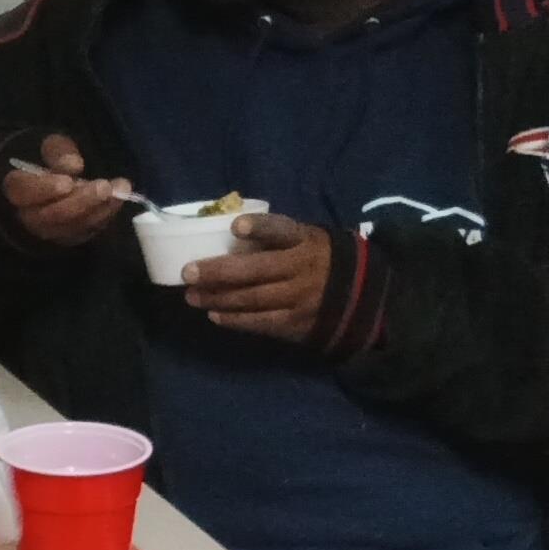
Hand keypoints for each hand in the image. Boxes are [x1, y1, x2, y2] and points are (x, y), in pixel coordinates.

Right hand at [0, 132, 139, 248]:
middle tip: (104, 186)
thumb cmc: (50, 163)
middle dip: (80, 201)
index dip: (44, 188)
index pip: (24, 191)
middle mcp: (29, 215)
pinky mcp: (70, 237)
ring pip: (72, 226)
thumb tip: (74, 166)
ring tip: (120, 188)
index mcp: (17, 188)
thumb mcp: (52, 148)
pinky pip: (87, 231)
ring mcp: (50, 231)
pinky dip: (105, 215)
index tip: (67, 182)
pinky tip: (119, 198)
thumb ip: (59, 153)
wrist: (53, 185)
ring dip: (98, 209)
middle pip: (51, 215)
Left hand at [181, 213, 333, 339]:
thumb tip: (223, 231)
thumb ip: (276, 236)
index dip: (259, 228)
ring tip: (192, 296)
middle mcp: (302, 268)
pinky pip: (261, 322)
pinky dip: (235, 319)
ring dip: (218, 298)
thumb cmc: (318, 259)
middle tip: (188, 273)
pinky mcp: (296, 323)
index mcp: (304, 240)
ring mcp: (299, 298)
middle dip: (218, 272)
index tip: (236, 226)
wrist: (360, 297)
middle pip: (256, 270)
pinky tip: (214, 314)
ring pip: (252, 299)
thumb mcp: (307, 239)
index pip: (282, 230)